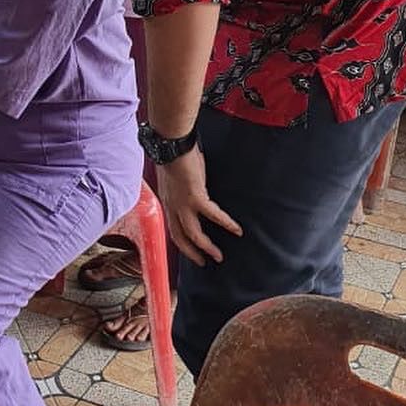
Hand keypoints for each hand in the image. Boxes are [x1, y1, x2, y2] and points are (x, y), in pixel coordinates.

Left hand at [157, 147, 242, 265]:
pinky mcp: (195, 197)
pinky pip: (213, 215)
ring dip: (207, 247)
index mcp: (168, 201)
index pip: (173, 228)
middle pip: (180, 237)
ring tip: (219, 256)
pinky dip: (226, 223)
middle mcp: (172, 206)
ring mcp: (183, 204)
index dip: (182, 242)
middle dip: (192, 252)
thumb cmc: (174, 155)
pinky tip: (237, 229)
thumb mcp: (175, 176)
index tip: (191, 251)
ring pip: (193, 235)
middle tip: (204, 262)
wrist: (171, 144)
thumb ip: (182, 187)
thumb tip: (194, 187)